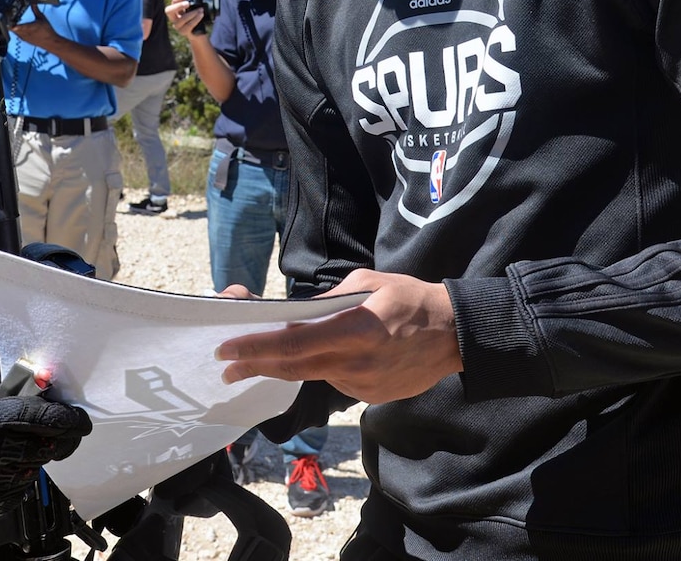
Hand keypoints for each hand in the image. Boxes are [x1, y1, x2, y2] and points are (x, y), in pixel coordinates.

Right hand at [0, 369, 91, 516]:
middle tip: (61, 434)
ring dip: (35, 460)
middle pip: (46, 448)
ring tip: (23, 449)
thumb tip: (42, 391)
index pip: (48, 420)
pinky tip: (7, 467)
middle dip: (60, 440)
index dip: (71, 420)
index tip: (81, 421)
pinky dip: (17, 481)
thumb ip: (9, 389)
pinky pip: (13, 494)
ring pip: (32, 473)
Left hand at [8, 9, 54, 48]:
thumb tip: (33, 4)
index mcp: (31, 27)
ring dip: (13, 27)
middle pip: (14, 29)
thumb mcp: (42, 18)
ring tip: (12, 22)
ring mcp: (25, 37)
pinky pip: (17, 35)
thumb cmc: (47, 31)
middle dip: (11, 23)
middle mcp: (27, 33)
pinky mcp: (25, 40)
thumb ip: (36, 10)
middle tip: (9, 18)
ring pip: (15, 32)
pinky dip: (16, 31)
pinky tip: (18, 28)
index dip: (16, 27)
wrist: (50, 42)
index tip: (12, 26)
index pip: (22, 27)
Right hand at [166, 0, 206, 38]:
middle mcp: (173, 17)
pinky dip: (195, 20)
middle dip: (178, 6)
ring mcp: (177, 26)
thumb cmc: (195, 15)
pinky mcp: (183, 32)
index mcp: (175, 9)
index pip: (174, 1)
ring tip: (200, 10)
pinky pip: (188, 26)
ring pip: (180, 20)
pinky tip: (201, 15)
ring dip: (191, 14)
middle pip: (168, 10)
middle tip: (188, 3)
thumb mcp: (194, 4)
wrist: (200, 30)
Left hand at [214, 269, 462, 403]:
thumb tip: (298, 313)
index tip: (227, 348)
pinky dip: (320, 367)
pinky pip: (334, 380)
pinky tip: (324, 354)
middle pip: (293, 368)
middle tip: (225, 364)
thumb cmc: (411, 299)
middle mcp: (355, 364)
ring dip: (286, 365)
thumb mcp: (369, 283)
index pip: (293, 344)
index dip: (256, 348)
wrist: (455, 335)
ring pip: (313, 375)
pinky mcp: (368, 397)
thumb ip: (330, 300)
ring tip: (261, 356)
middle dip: (254, 365)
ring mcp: (362, 385)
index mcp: (354, 330)